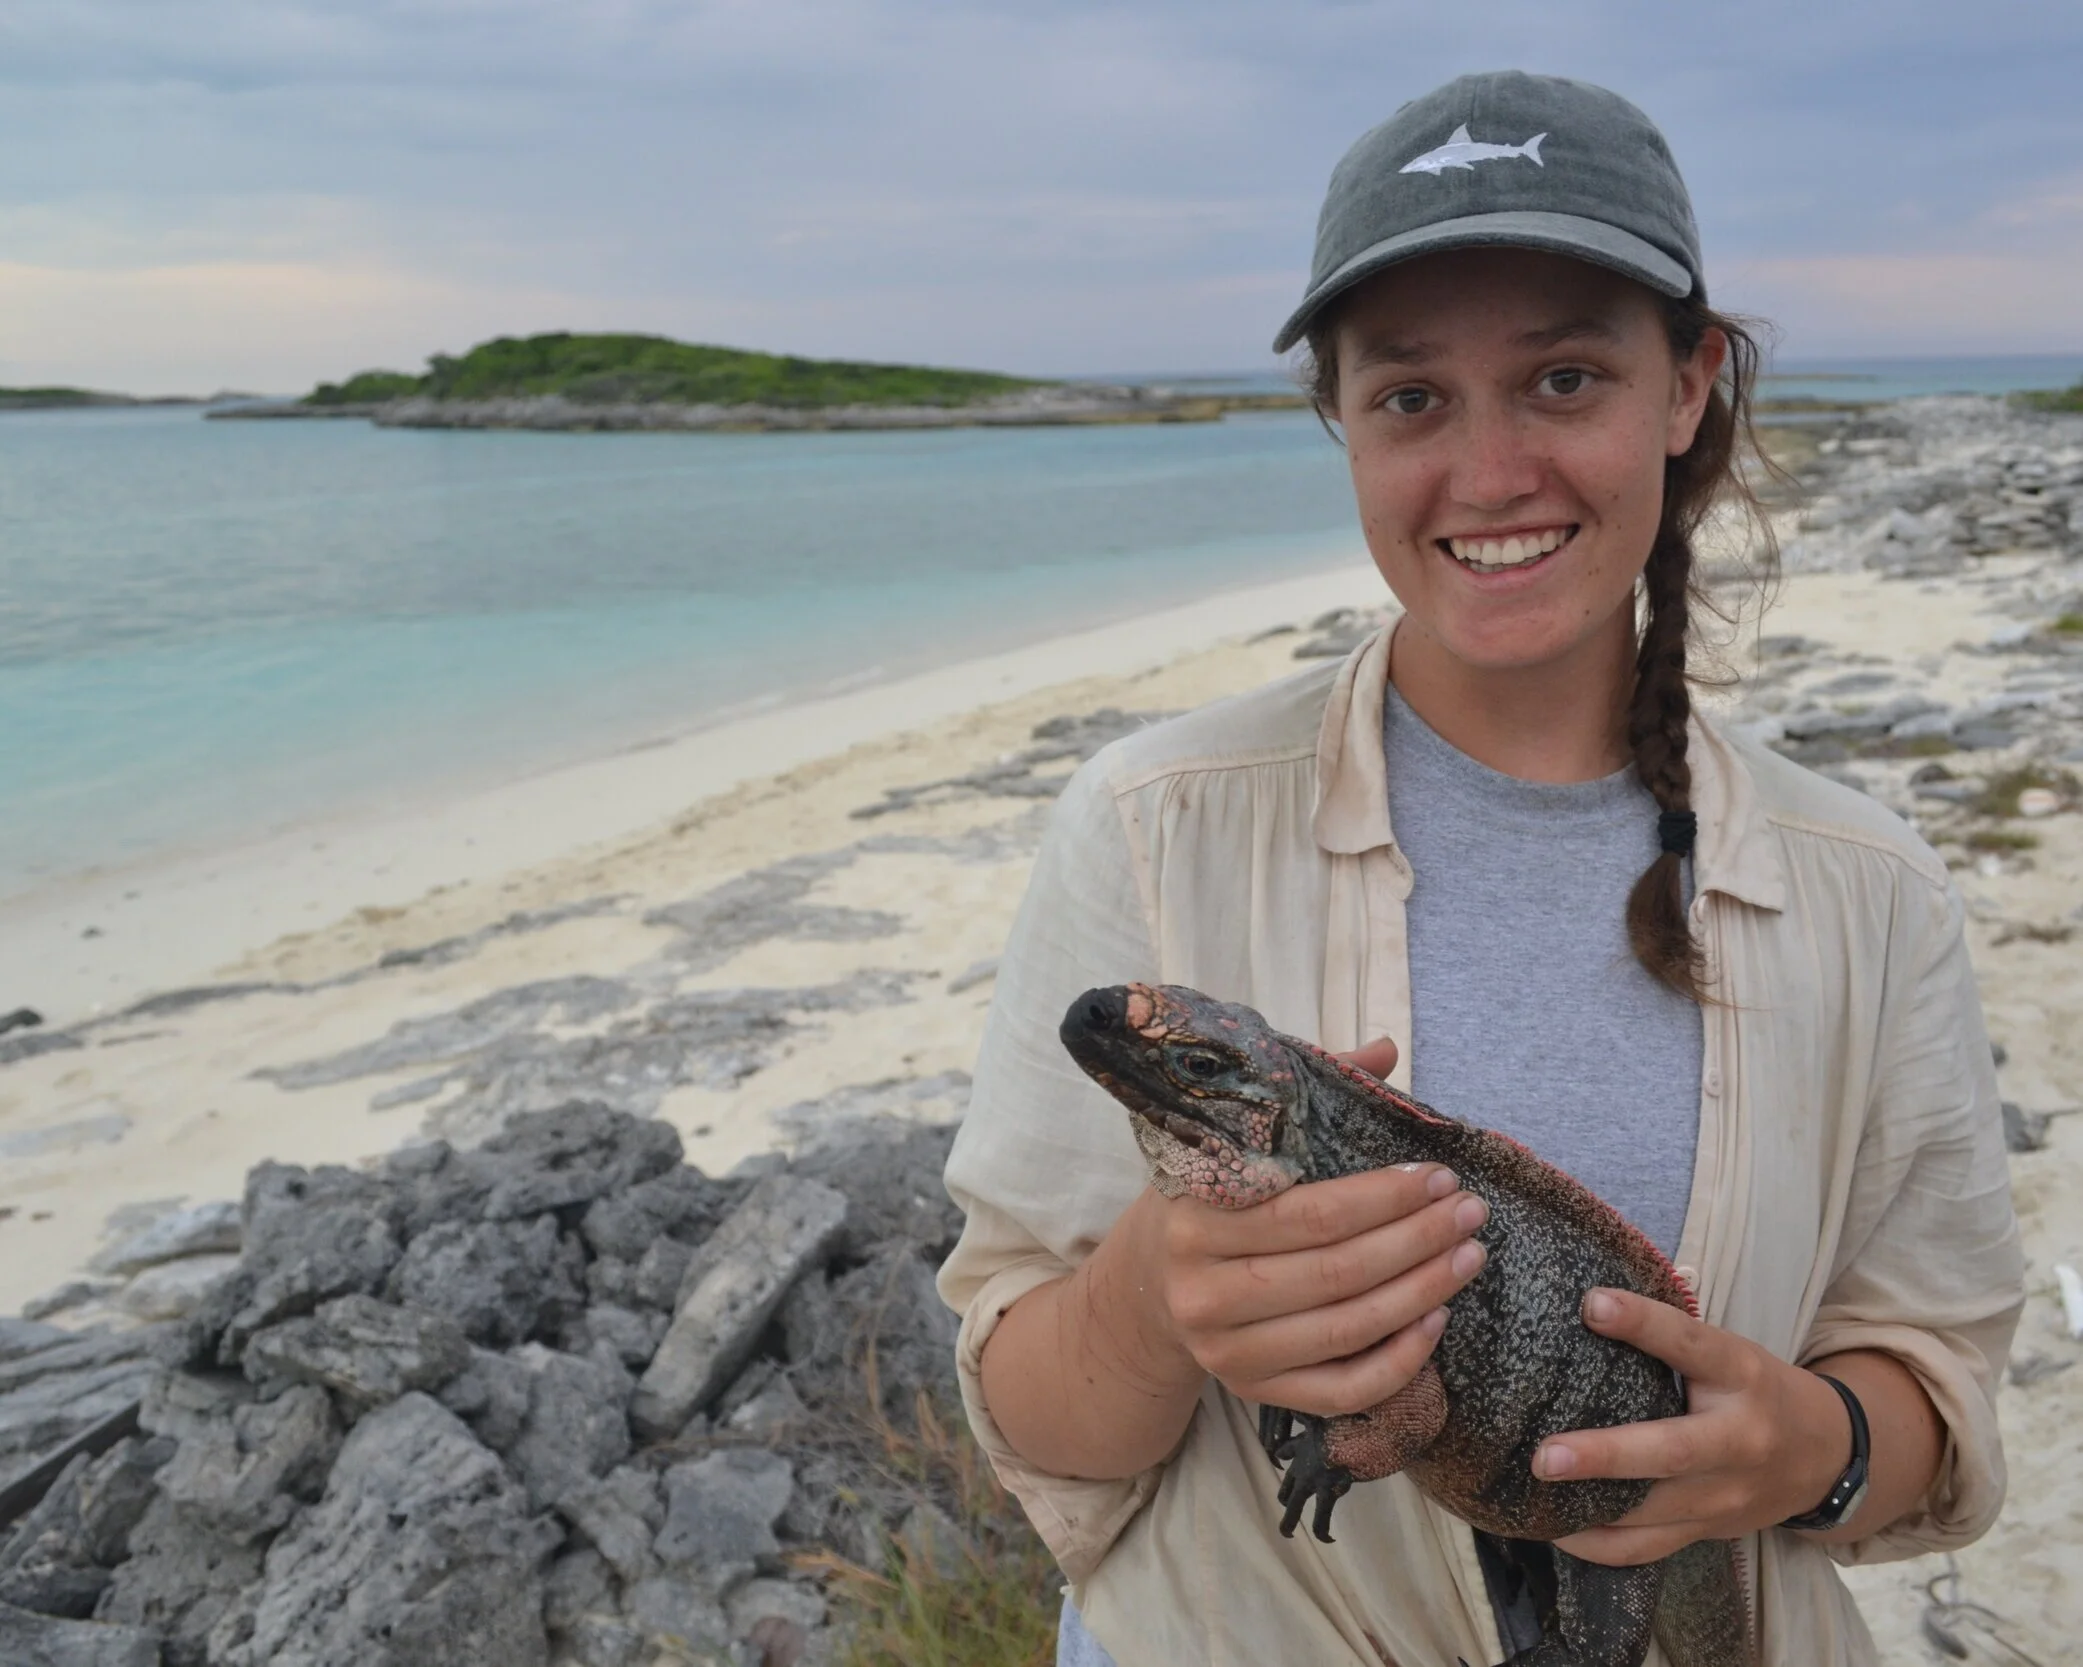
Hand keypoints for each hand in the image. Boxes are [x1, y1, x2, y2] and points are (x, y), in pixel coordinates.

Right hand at [1144, 1037, 1491, 1421]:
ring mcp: (1227, 1352)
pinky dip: (1399, 1360)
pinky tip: (1437, 1320)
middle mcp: (1204, 1292)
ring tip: (1469, 1255)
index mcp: (1198, 1218)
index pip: (1310, 1213)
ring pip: (1346, 1329)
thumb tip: (1386, 1049)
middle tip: (1469, 1210)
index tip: (1437, 1175)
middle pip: (1336, 1272)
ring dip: (1422, 1293)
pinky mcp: (1253, 1392)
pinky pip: (1342, 1389)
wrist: (1149, 1285)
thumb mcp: (1238, 1143)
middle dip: (1417, 1239)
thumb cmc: (1210, 1199)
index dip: (1384, 1197)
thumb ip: (1306, 1095)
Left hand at [1537, 1289, 1852, 1564]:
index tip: (1592, 1305)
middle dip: (1604, 1456)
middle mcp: (1738, 1439)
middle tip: (1545, 1456)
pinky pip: (1649, 1548)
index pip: (1690, 1344)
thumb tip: (1589, 1302)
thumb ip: (1672, 1337)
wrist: (1827, 1457)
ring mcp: (1726, 1495)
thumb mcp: (1730, 1351)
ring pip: (1655, 1511)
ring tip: (1533, 1496)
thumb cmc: (1755, 1389)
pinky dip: (1600, 1545)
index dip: (1643, 1323)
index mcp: (1742, 1374)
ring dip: (1590, 1509)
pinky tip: (1556, 1528)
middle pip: (1671, 1452)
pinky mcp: (1711, 1531)